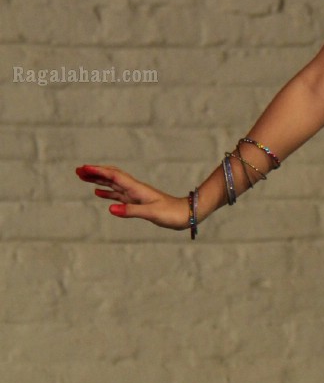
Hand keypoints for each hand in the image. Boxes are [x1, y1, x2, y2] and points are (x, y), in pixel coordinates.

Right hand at [75, 164, 189, 229]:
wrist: (186, 214)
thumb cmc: (172, 213)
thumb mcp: (151, 213)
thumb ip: (131, 211)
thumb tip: (110, 208)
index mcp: (137, 188)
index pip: (114, 176)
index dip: (98, 172)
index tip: (83, 168)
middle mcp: (134, 189)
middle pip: (111, 176)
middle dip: (95, 173)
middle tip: (78, 170)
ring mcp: (135, 195)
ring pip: (112, 184)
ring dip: (98, 181)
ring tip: (83, 178)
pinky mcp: (137, 202)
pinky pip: (118, 194)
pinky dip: (107, 193)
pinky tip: (98, 193)